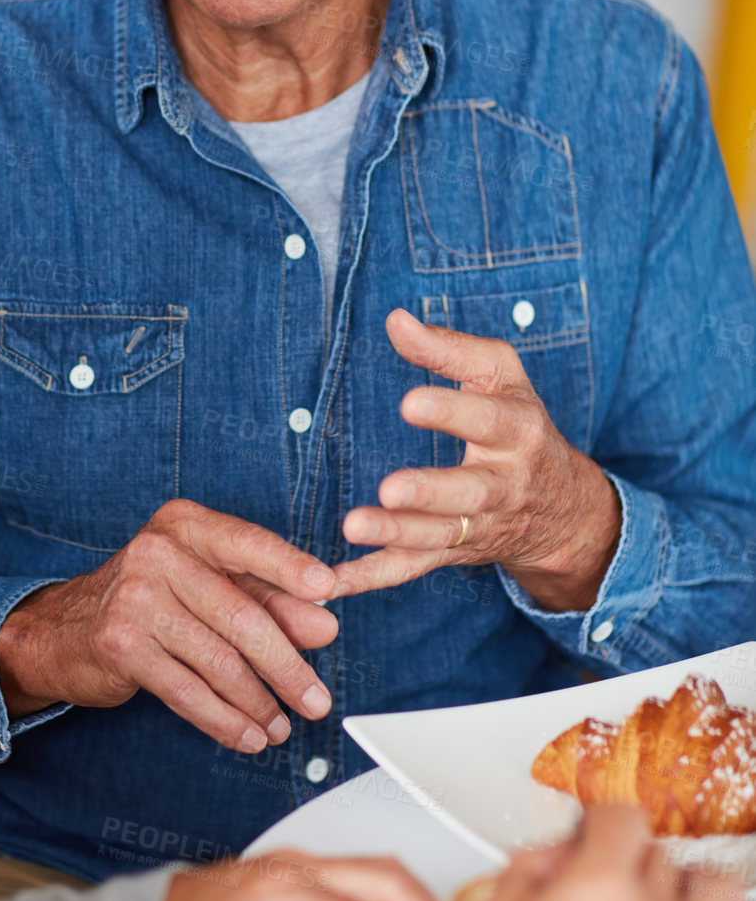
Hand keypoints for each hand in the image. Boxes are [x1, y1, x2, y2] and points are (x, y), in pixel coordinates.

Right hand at [0, 499, 339, 752]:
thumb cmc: (149, 601)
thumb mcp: (205, 586)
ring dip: (258, 702)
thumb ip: (266, 599)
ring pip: (218, 660)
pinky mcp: (121, 645)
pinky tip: (246, 736)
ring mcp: (135, 598)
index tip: (329, 591)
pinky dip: (224, 720)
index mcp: (184, 525)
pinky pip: (188, 691)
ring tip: (282, 727)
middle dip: (287, 665)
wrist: (62, 630)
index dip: (290, 568)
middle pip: (241, 616)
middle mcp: (157, 553)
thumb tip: (325, 625)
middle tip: (317, 699)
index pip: (247, 543)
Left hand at [334, 309, 620, 610]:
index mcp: (518, 432)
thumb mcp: (502, 376)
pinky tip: (336, 580)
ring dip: (397, 535)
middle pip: (468, 492)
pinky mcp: (454, 554)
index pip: (489, 420)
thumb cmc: (521, 426)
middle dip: (429, 491)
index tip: (410, 403)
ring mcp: (479, 526)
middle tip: (390, 488)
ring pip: (439, 536)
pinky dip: (374, 577)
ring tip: (355, 525)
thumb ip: (451, 349)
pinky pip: (413, 570)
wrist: (565, 510)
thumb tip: (395, 320)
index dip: (452, 411)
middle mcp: (504, 484)